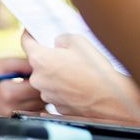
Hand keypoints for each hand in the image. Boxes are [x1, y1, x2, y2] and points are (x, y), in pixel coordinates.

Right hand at [0, 57, 43, 115]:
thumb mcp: (1, 63)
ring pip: (40, 106)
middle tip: (43, 74)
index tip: (42, 67)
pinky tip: (30, 91)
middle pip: (41, 99)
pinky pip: (33, 110)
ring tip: (36, 82)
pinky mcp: (13, 117)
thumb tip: (43, 64)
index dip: (43, 76)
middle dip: (44, 86)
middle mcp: (11, 107)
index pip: (37, 87)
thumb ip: (23, 64)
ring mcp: (12, 114)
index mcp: (8, 92)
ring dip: (41, 95)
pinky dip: (36, 102)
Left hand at [22, 32, 139, 124]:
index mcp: (40, 59)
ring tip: (78, 75)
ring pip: (47, 80)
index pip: (25, 42)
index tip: (31, 32)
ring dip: (57, 77)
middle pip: (37, 64)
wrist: (113, 101)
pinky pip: (57, 94)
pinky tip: (80, 88)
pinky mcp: (57, 107)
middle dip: (49, 59)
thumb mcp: (79, 42)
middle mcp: (38, 79)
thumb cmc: (97, 70)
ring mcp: (47, 95)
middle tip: (66, 58)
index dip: (29, 35)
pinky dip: (65, 90)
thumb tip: (57, 44)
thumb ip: (62, 39)